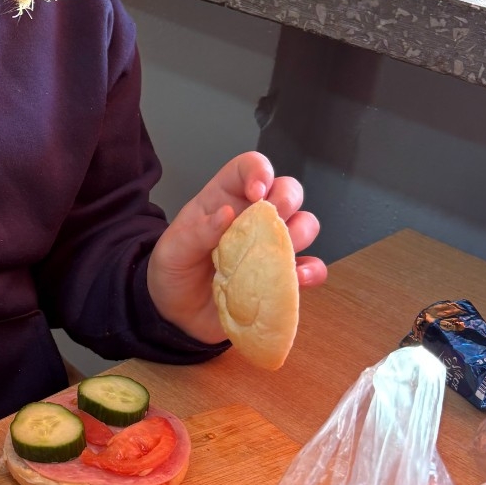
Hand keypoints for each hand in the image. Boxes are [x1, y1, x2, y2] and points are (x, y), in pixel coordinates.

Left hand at [146, 152, 325, 343]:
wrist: (177, 316)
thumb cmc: (174, 273)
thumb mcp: (172, 251)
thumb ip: (196, 233)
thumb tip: (226, 214)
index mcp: (225, 200)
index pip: (248, 168)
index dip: (259, 171)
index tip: (256, 191)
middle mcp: (253, 218)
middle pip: (287, 190)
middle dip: (287, 197)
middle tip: (273, 215)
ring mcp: (270, 247)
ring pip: (305, 224)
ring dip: (300, 233)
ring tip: (279, 252)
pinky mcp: (281, 278)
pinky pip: (310, 268)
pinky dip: (312, 271)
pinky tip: (299, 278)